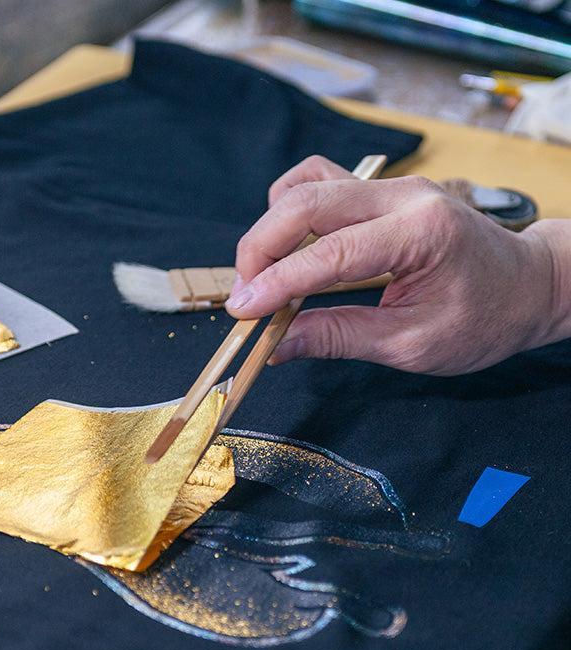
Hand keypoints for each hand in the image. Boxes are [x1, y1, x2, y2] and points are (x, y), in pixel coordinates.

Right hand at [226, 156, 570, 374]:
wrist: (530, 285)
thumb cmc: (485, 319)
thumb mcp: (413, 344)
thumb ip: (341, 337)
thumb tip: (279, 344)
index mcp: (420, 233)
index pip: (328, 253)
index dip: (276, 283)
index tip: (242, 310)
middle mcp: (404, 197)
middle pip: (306, 201)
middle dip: (260, 248)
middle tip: (243, 296)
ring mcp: (394, 187)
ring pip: (308, 182)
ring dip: (272, 225)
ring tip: (264, 273)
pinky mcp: (383, 192)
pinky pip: (321, 182)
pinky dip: (292, 211)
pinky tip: (291, 247)